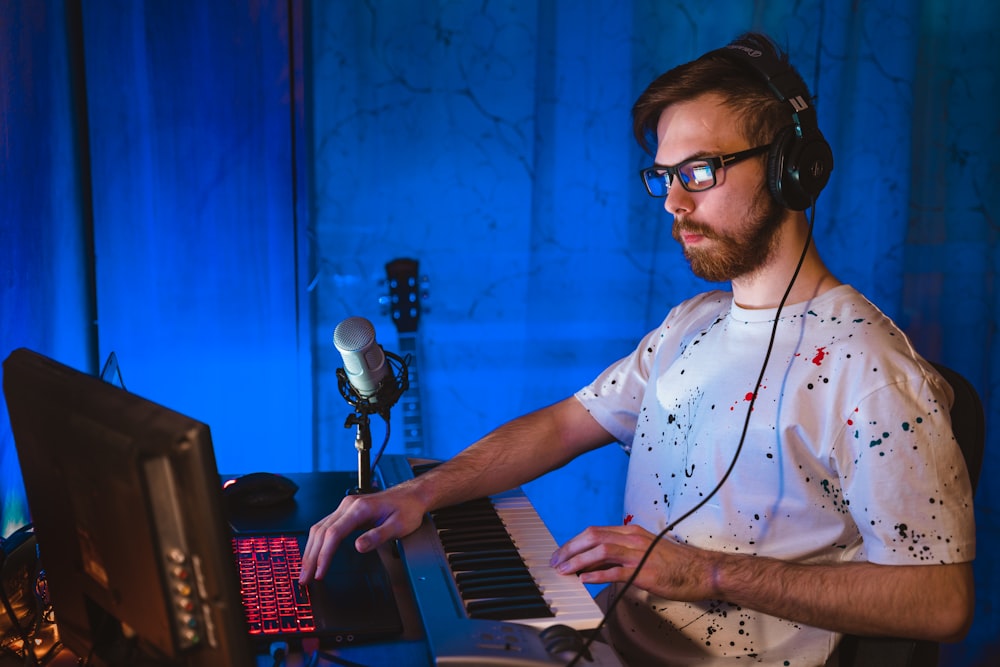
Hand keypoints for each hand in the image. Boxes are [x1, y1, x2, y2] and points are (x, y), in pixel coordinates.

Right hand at [298, 484, 426, 583]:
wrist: (411, 496)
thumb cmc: (406, 509)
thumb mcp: (398, 526)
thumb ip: (377, 537)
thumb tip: (358, 547)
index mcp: (360, 508)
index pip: (334, 533)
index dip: (324, 555)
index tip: (320, 572)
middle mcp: (348, 505)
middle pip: (321, 531)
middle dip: (311, 557)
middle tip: (304, 578)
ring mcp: (345, 508)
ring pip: (319, 529)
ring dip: (310, 550)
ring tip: (305, 571)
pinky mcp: (345, 512)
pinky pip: (325, 527)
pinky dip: (316, 543)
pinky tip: (314, 554)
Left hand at [549, 525, 717, 601]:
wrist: (701, 570)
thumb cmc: (675, 562)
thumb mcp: (644, 549)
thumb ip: (621, 553)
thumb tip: (596, 562)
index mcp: (631, 532)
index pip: (595, 531)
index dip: (574, 542)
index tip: (562, 552)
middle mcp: (632, 538)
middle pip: (592, 537)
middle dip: (570, 548)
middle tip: (557, 560)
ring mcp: (638, 554)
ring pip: (600, 551)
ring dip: (578, 560)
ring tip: (565, 570)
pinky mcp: (644, 571)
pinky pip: (615, 571)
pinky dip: (597, 574)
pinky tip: (585, 579)